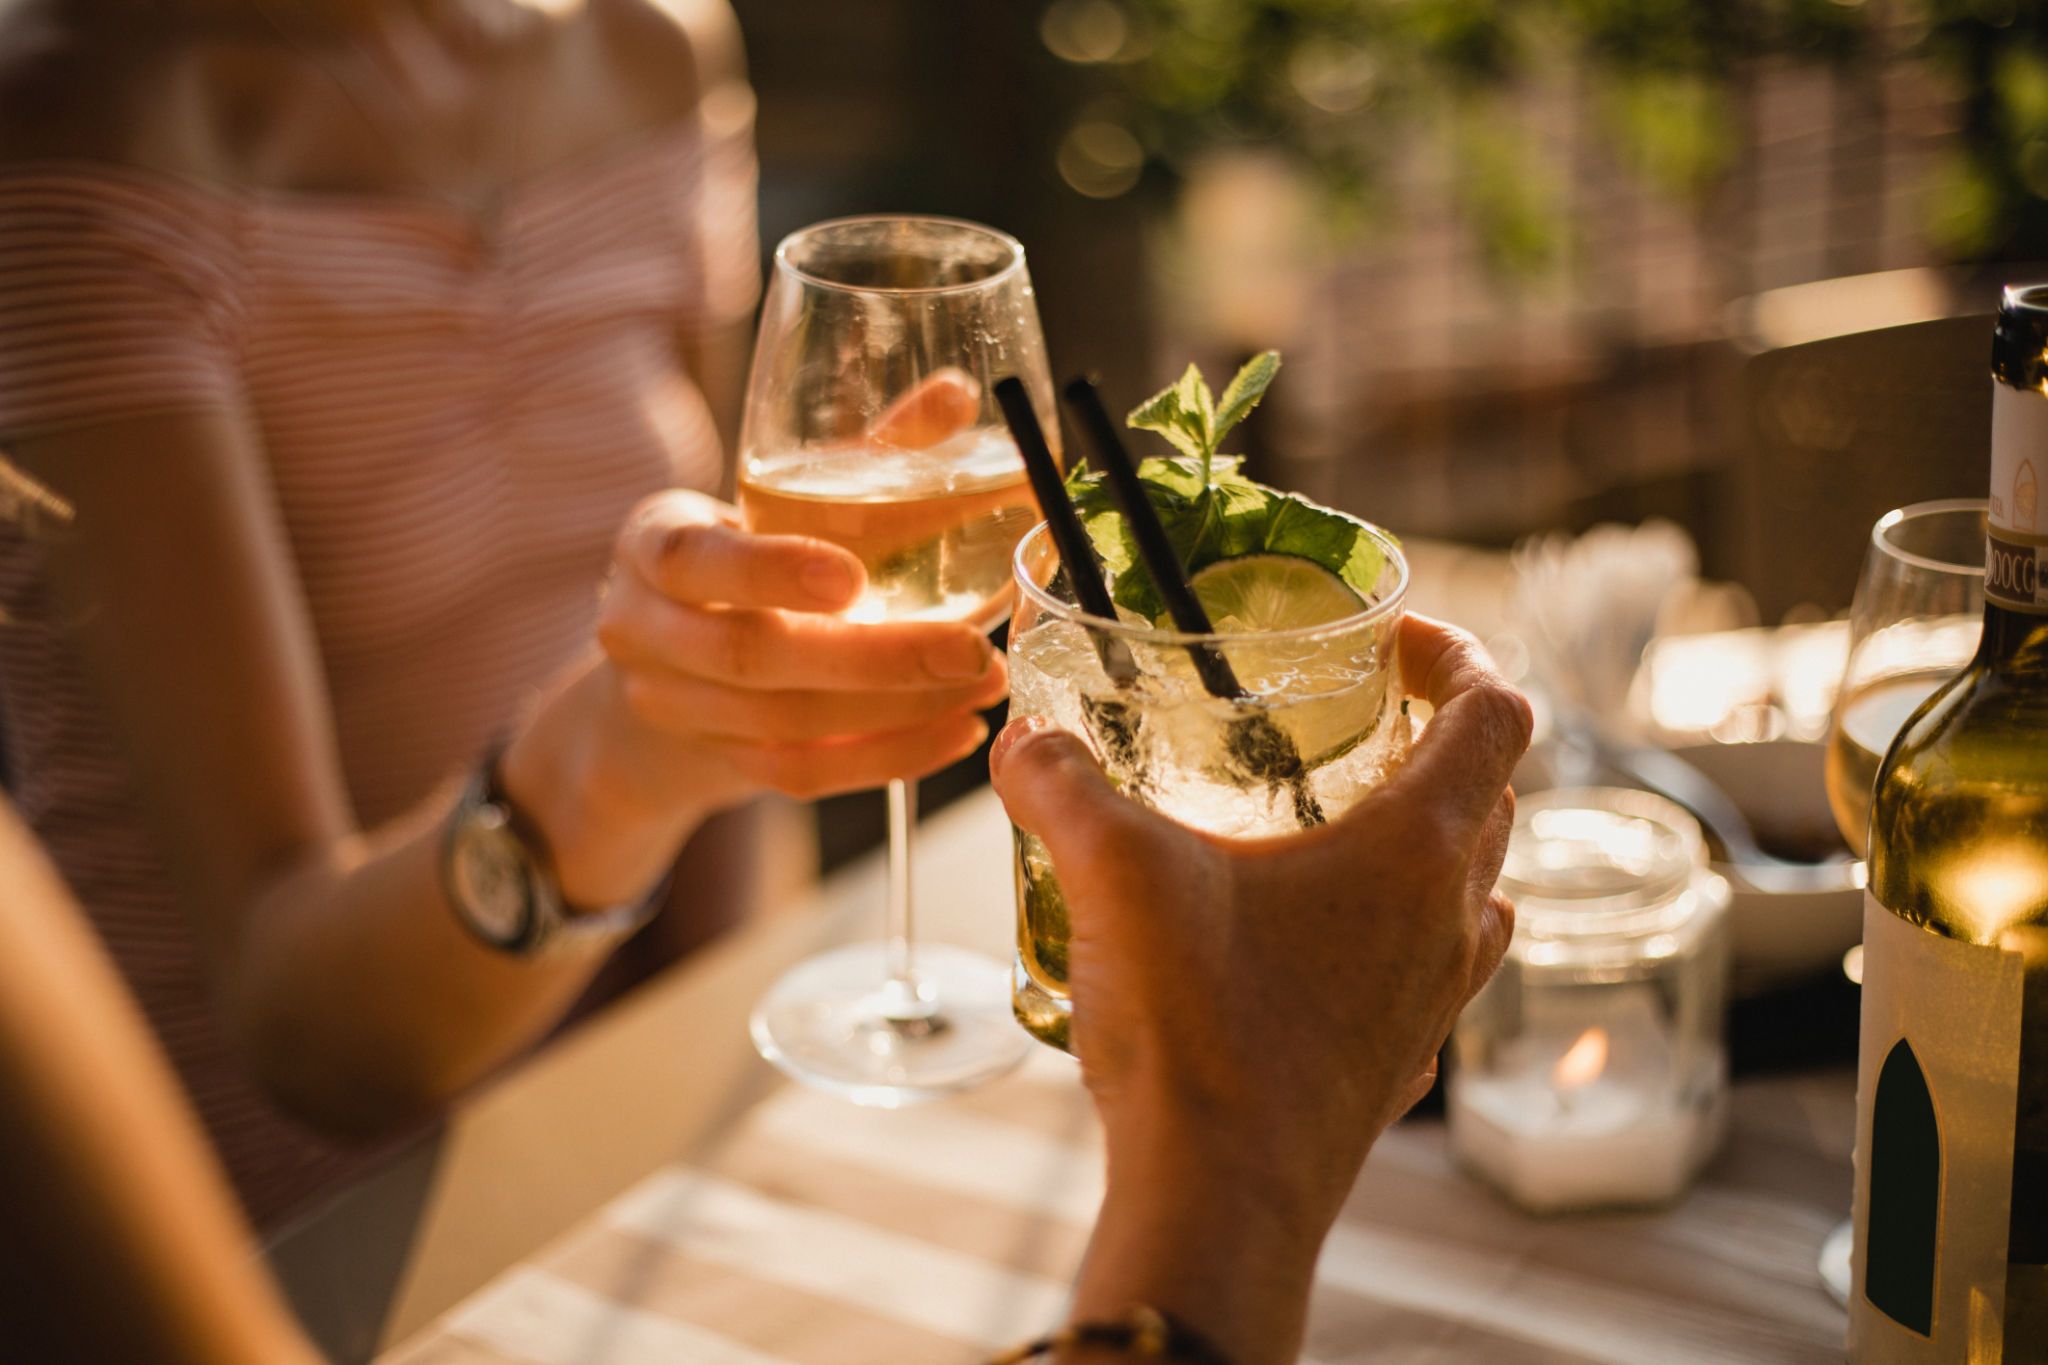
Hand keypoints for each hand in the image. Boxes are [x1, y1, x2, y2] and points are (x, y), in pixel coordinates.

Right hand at [503, 488, 1003, 908]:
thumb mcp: (774, 497)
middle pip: (750, 655)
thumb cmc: (743, 555)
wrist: (664, 664)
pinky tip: (955, 732)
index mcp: (652, 544)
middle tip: (970, 648)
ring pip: (785, 724)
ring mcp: (675, 708)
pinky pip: (805, 773)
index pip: (695, 559)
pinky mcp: (719, 762)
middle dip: (872, 659)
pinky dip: (887, 758)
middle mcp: (643, 631)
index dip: (769, 570)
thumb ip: (863, 452)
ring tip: (983, 683)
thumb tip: (956, 393)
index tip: (853, 577)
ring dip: (897, 710)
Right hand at [990, 614, 1529, 1232]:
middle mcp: (1451, 921)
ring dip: (1425, 844)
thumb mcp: (1113, 874)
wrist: (1218, 1202)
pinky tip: (1306, 945)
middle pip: (1490, 798)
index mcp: (1417, 849)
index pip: (1497, 713)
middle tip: (1348, 725)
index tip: (1390, 642)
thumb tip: (1027, 741)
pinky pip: (1427, 975)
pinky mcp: (1400, 1065)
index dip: (1455, 654)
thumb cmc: (1200, 1030)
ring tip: (1334, 829)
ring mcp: (1435, 1002)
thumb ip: (1062, 786)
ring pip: (1473, 893)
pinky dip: (1391, 936)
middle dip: (1431, 744)